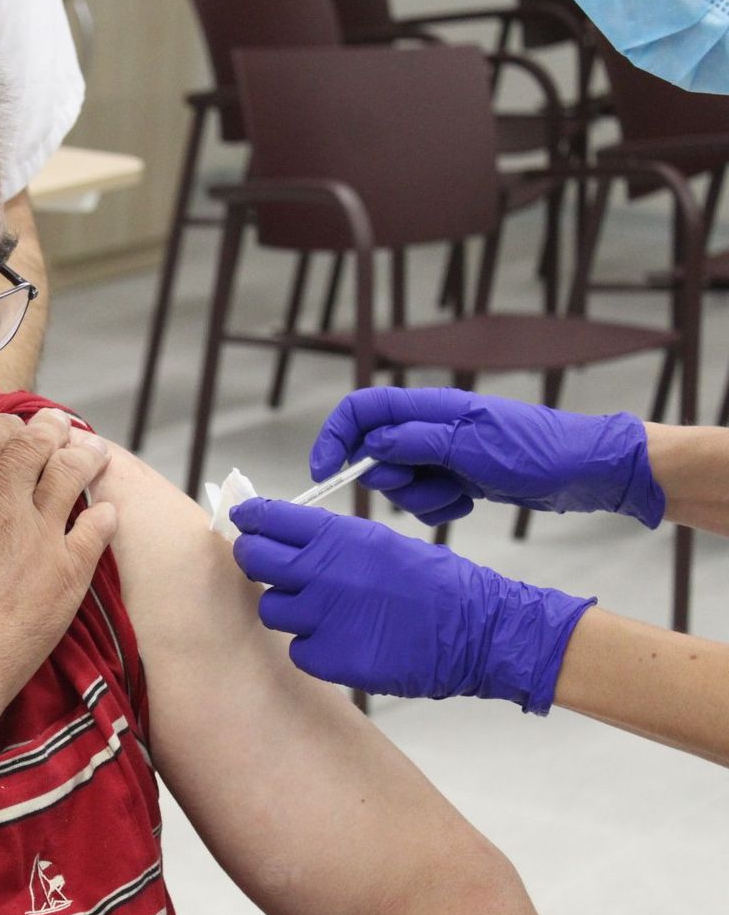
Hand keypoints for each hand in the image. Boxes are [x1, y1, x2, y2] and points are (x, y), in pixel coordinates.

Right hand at [0, 409, 116, 708]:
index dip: (5, 426)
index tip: (11, 428)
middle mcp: (0, 502)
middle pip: (36, 445)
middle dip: (49, 428)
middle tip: (56, 424)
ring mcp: (39, 537)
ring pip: (72, 475)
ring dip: (84, 455)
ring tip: (92, 449)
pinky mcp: (67, 576)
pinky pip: (95, 532)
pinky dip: (103, 514)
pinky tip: (106, 511)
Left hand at [230, 498, 593, 713]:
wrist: (478, 630)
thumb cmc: (435, 582)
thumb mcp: (382, 543)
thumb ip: (331, 541)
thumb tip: (287, 536)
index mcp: (338, 537)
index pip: (268, 519)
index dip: (251, 520)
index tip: (245, 521)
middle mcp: (322, 572)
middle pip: (254, 560)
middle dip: (254, 560)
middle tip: (264, 565)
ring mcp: (322, 617)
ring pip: (272, 609)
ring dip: (289, 609)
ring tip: (322, 611)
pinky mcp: (330, 658)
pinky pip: (298, 650)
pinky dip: (313, 648)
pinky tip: (341, 641)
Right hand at [311, 387, 664, 527]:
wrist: (586, 471)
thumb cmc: (535, 451)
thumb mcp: (470, 447)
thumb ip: (415, 442)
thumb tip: (370, 445)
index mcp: (430, 407)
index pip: (362, 411)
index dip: (336, 438)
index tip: (328, 473)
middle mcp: (430, 426)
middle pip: (375, 452)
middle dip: (390, 480)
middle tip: (424, 488)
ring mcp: (443, 453)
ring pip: (400, 480)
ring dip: (420, 498)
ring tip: (457, 497)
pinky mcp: (456, 476)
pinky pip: (425, 497)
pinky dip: (440, 507)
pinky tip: (468, 503)